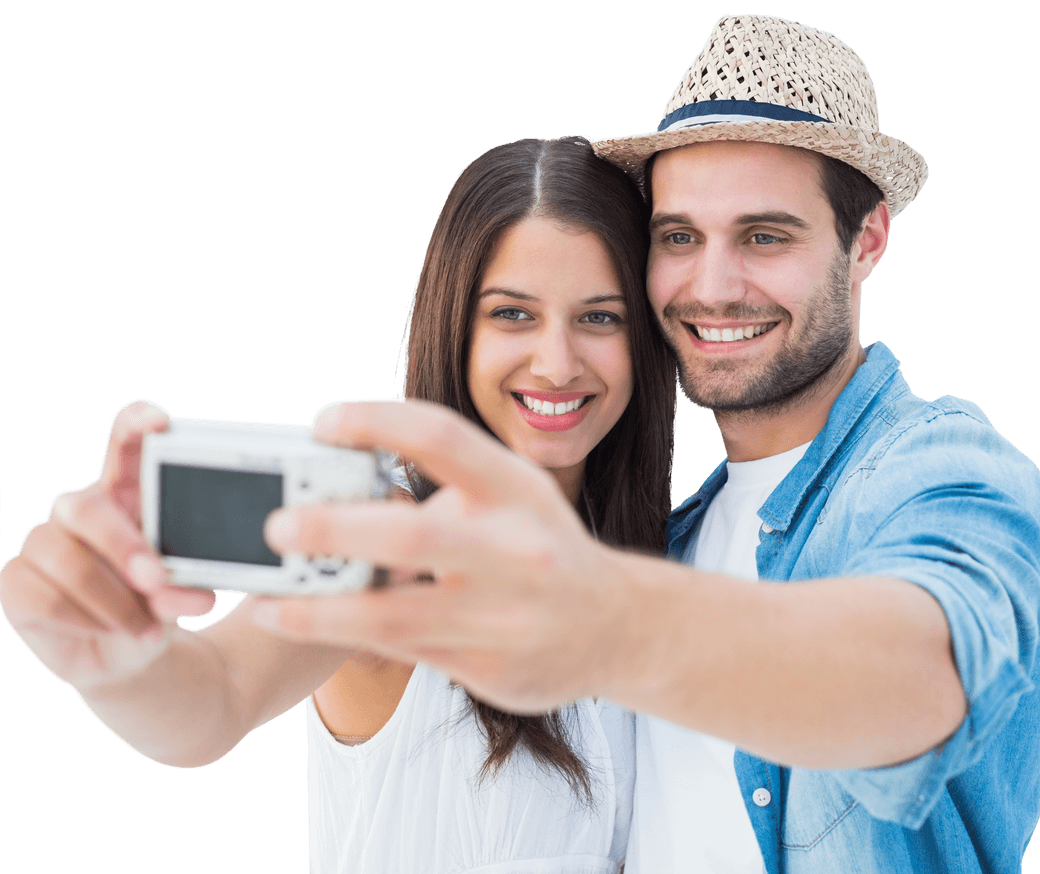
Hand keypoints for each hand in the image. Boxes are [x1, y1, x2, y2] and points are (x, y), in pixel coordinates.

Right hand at [0, 400, 217, 691]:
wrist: (129, 652)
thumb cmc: (157, 603)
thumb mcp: (180, 591)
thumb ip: (182, 585)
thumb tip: (190, 593)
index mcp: (127, 492)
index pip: (124, 441)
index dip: (137, 423)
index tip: (161, 424)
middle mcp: (80, 509)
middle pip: (86, 506)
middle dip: (123, 546)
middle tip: (156, 579)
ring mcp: (42, 542)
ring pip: (67, 561)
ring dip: (114, 602)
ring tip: (147, 628)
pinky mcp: (15, 582)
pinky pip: (43, 596)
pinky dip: (85, 620)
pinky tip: (109, 631)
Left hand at [250, 399, 629, 712]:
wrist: (615, 626)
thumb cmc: (541, 546)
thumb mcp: (514, 496)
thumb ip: (446, 488)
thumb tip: (348, 488)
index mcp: (517, 490)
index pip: (440, 437)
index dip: (375, 421)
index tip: (322, 423)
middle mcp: (515, 550)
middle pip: (413, 536)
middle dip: (335, 530)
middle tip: (277, 526)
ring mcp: (503, 615)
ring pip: (392, 614)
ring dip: (319, 607)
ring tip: (268, 597)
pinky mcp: (487, 668)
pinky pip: (402, 648)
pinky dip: (346, 632)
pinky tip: (306, 620)